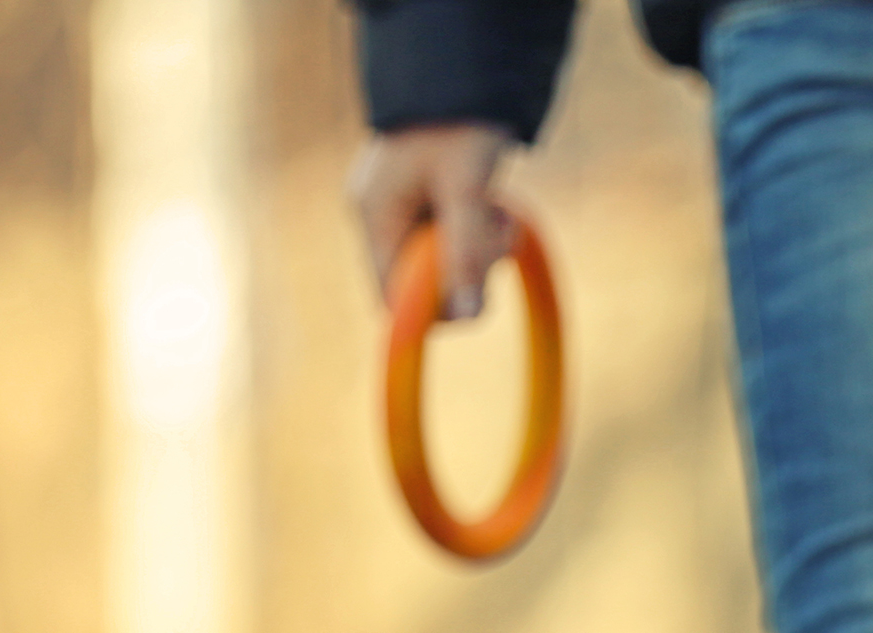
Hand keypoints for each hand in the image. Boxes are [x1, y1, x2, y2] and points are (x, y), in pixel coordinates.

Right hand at [347, 123, 515, 320]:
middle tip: (496, 234)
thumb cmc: (461, 125)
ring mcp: (403, 210)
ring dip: (481, 249)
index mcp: (374, 214)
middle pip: (423, 283)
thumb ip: (466, 252)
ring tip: (498, 210)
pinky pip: (454, 241)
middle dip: (467, 270)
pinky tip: (494, 205)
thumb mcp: (468, 190)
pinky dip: (479, 233)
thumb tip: (468, 318)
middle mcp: (381, 216)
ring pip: (445, 264)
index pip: (391, 297)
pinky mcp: (428, 205)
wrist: (466, 75)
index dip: (434, 308)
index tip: (477, 290)